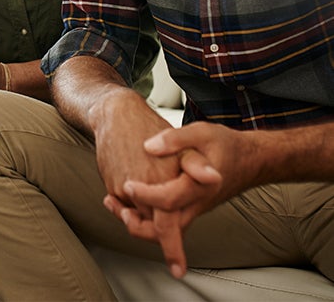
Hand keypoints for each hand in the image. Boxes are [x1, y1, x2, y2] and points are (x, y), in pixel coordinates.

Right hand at [90, 91, 187, 272]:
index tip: (178, 270)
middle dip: (155, 238)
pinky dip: (132, 205)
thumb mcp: (186, 141)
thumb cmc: (152, 125)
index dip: (172, 249)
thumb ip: (197, 165)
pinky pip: (125, 203)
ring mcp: (123, 187)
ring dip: (142, 219)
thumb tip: (214, 177)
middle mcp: (141, 189)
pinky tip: (138, 189)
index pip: (166, 226)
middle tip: (173, 260)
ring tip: (155, 211)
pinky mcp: (111, 183)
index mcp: (163, 183)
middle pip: (149, 226)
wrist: (116, 113)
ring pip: (137, 216)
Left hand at [107, 122, 244, 276]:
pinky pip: (167, 222)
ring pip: (166, 230)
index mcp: (200, 186)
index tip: (127, 184)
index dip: (146, 194)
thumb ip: (175, 139)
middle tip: (118, 209)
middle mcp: (196, 204)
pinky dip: (145, 217)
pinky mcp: (189, 208)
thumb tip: (149, 146)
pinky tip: (125, 202)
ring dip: (138, 223)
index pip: (170, 200)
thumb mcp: (201, 132)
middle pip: (167, 229)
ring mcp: (193, 209)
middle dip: (138, 225)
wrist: (249, 159)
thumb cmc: (223, 144)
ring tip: (113, 204)